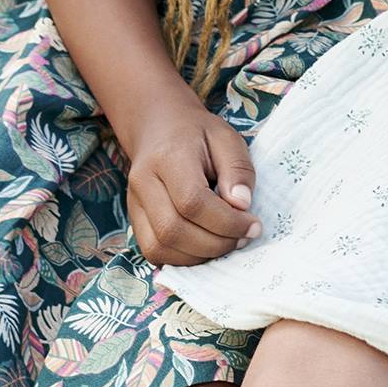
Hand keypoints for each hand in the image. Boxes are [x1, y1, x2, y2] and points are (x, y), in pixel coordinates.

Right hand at [125, 89, 260, 266]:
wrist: (160, 128)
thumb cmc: (198, 133)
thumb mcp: (227, 139)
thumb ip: (238, 169)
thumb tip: (242, 205)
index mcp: (168, 157)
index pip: (192, 201)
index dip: (226, 221)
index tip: (253, 225)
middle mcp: (143, 182)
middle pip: (173, 229)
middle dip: (215, 243)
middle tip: (244, 237)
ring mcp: (134, 203)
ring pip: (160, 246)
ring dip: (200, 255)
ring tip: (228, 242)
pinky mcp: (134, 220)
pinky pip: (154, 251)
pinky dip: (183, 258)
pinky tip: (207, 246)